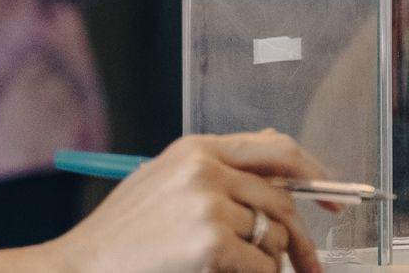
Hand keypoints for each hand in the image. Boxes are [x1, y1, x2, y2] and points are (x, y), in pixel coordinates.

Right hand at [44, 131, 326, 272]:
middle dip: (300, 238)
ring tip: (235, 270)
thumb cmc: (118, 239)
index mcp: (196, 148)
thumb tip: (279, 159)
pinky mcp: (210, 242)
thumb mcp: (164, 183)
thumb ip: (216, 169)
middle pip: (283, 198)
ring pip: (273, 236)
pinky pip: (262, 266)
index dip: (314, 173)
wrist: (75, 270)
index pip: (276, 149)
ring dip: (266, 264)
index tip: (334, 200)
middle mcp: (206, 167)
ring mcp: (209, 203)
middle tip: (311, 267)